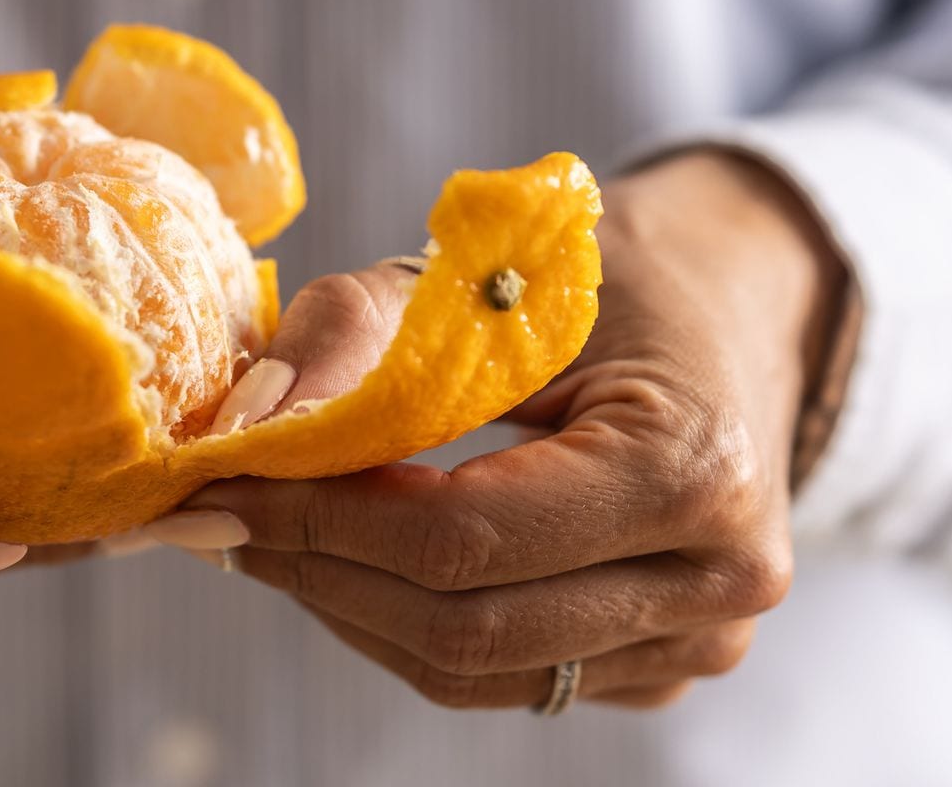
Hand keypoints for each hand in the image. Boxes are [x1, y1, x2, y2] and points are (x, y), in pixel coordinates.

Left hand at [168, 151, 845, 708]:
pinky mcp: (658, 670)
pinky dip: (400, 621)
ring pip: (467, 669)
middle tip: (221, 514)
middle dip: (318, 568)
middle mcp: (717, 579)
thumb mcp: (486, 273)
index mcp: (695, 468)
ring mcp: (695, 643)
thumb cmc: (608, 278)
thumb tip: (249, 421)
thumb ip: (359, 331)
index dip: (322, 519)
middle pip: (460, 624)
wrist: (731, 308)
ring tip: (268, 532)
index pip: (464, 537)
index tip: (220, 483)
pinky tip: (346, 559)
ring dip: (345, 604)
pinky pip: (496, 676)